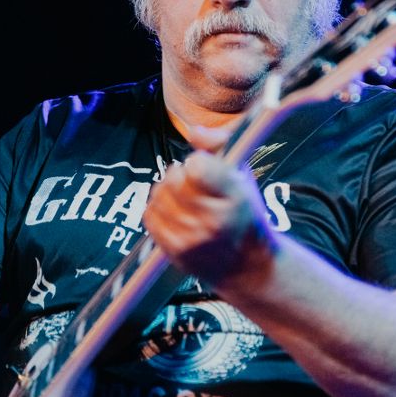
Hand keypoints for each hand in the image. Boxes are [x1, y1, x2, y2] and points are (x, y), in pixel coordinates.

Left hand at [143, 125, 277, 286]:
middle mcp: (212, 221)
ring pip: (159, 193)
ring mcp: (190, 238)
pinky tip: (177, 214)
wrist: (246, 266)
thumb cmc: (244, 214)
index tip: (208, 170)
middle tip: (198, 188)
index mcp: (235, 198)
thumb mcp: (244, 175)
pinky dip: (160, 209)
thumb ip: (221, 144)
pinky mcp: (173, 250)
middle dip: (183, 176)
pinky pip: (150, 214)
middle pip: (174, 177)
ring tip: (188, 201)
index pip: (197, 165)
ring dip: (169, 192)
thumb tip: (194, 131)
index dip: (199, 162)